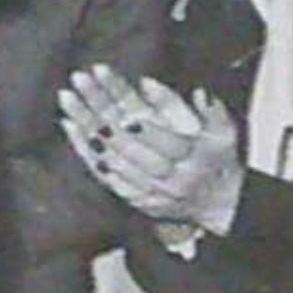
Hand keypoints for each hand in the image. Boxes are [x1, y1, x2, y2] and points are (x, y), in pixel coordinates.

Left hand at [59, 65, 244, 234]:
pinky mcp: (131, 196)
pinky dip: (84, 148)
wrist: (217, 204)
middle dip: (105, 119)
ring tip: (68, 98)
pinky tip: (68, 123)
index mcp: (196, 161)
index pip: (169, 145)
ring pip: (111, 159)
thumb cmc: (219, 160)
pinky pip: (101, 171)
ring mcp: (148, 190)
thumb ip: (212, 110)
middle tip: (83, 88)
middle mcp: (170, 178)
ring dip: (86, 128)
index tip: (127, 113)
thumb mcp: (225, 134)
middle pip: (132, 150)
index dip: (148, 130)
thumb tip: (196, 90)